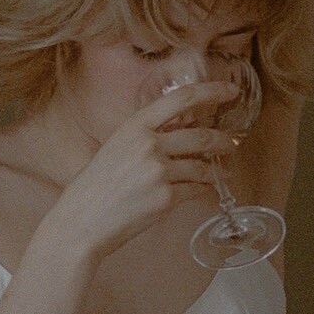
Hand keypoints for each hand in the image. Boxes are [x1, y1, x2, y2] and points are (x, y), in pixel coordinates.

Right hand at [47, 79, 239, 262]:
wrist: (81, 222)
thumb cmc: (92, 188)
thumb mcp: (114, 149)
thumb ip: (143, 138)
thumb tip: (177, 134)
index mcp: (134, 127)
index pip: (182, 99)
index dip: (212, 91)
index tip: (230, 91)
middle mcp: (149, 145)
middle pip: (201, 135)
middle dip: (223, 140)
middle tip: (232, 143)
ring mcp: (159, 172)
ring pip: (202, 166)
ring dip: (215, 170)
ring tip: (218, 172)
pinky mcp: (166, 198)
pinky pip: (196, 190)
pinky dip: (203, 190)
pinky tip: (202, 190)